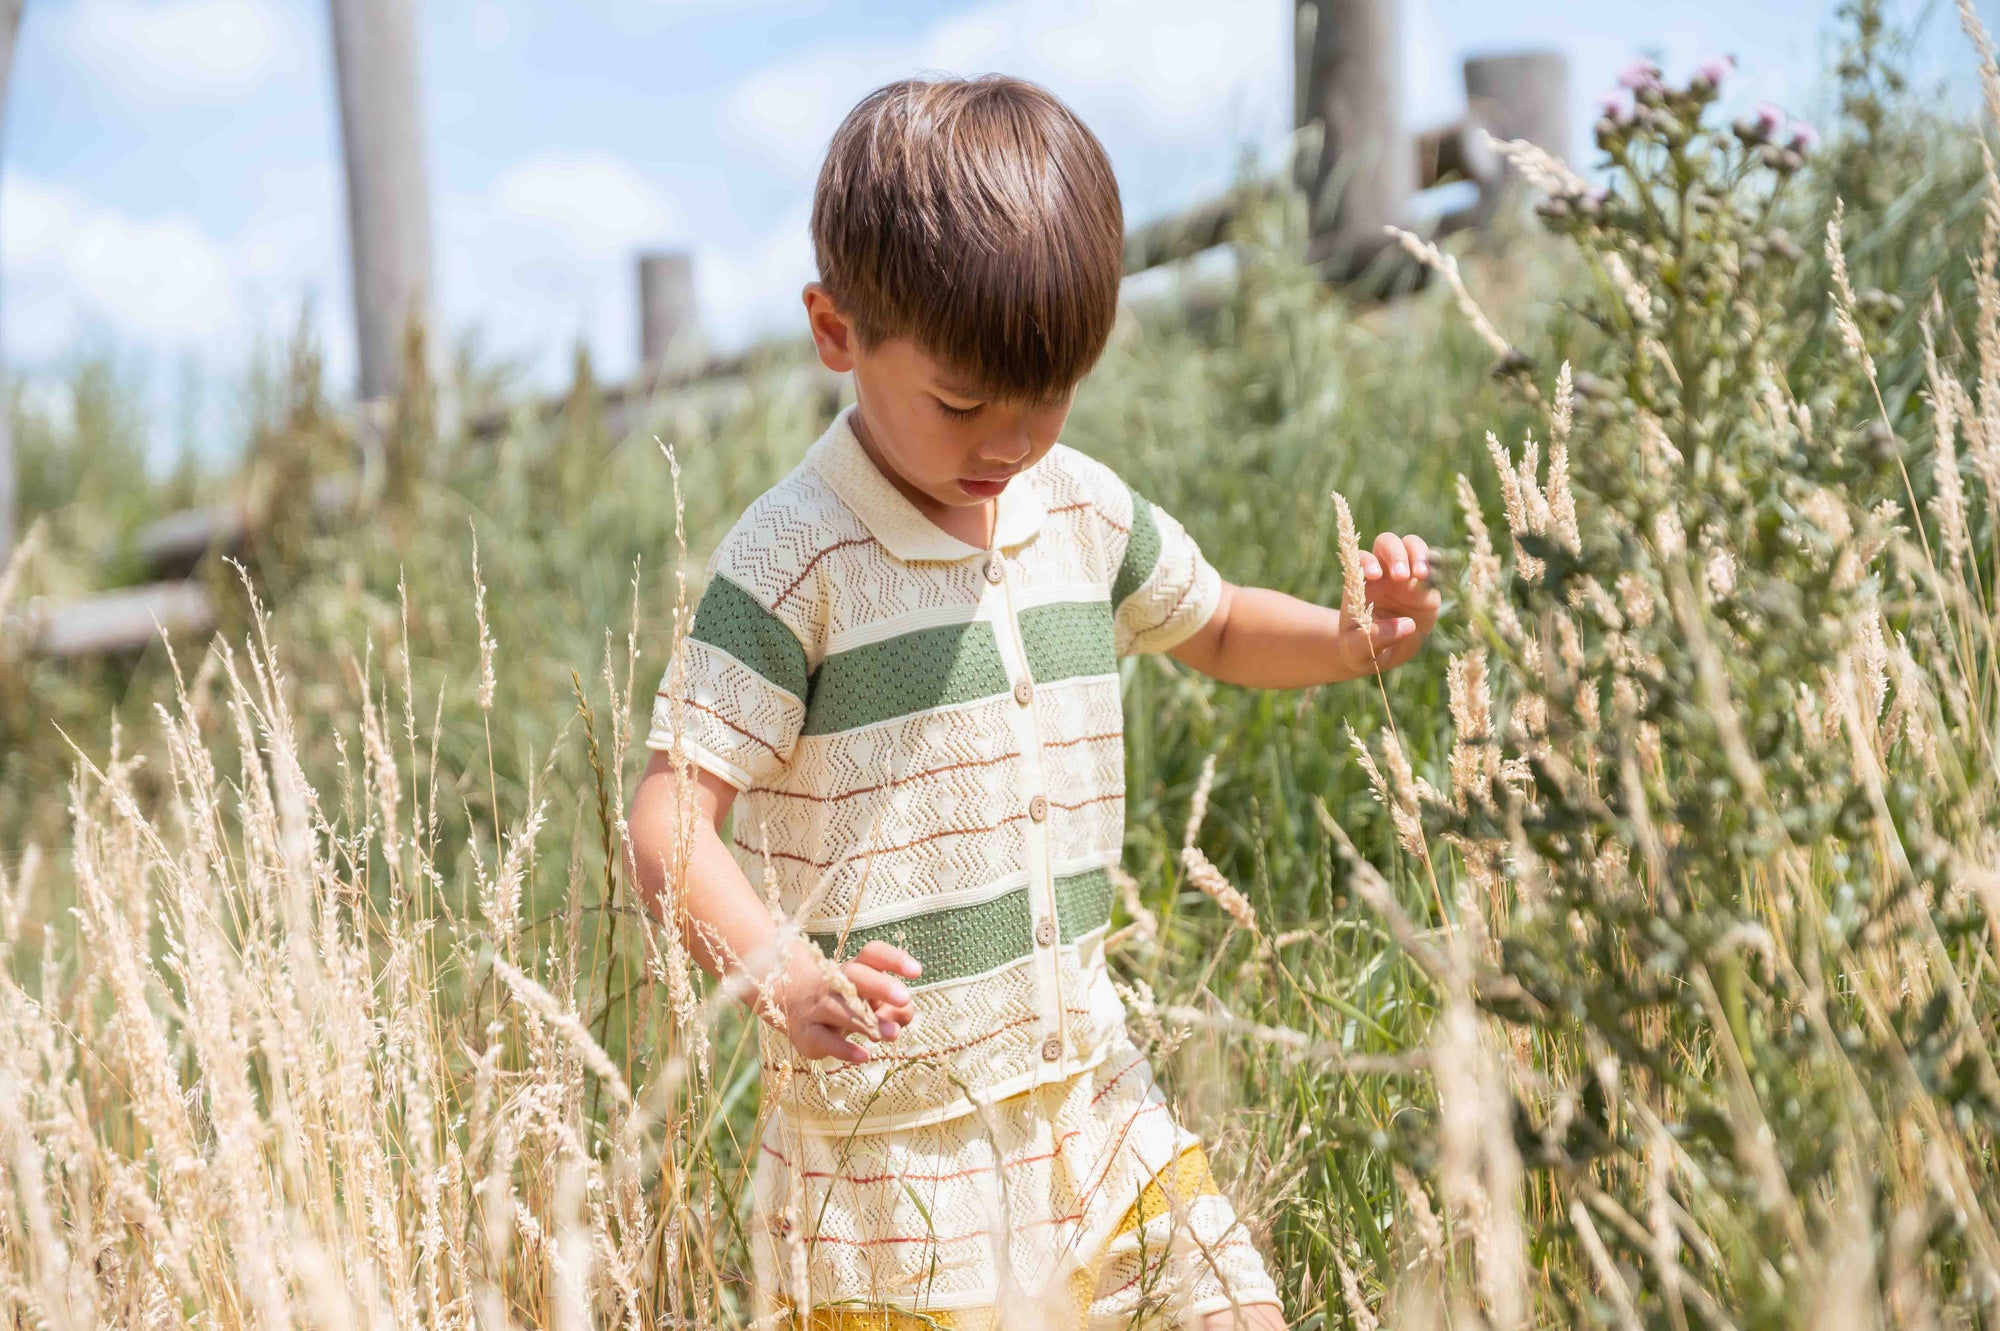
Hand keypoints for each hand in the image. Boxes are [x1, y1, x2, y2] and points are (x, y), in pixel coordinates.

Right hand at [766, 937, 921, 1064]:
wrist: (794, 1006)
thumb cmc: (848, 1002)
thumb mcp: (873, 1001)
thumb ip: (896, 1007)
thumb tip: (904, 1014)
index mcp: (855, 968)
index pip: (872, 954)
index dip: (894, 959)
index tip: (917, 972)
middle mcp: (834, 982)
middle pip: (855, 976)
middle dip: (880, 986)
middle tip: (905, 998)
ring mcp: (817, 1007)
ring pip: (839, 1009)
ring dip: (867, 1021)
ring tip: (893, 1033)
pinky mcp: (807, 1034)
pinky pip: (824, 1040)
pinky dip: (843, 1049)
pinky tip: (863, 1056)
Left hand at [1335, 532, 1440, 676]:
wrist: (1377, 656)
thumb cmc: (1359, 649)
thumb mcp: (1358, 649)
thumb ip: (1377, 636)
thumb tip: (1408, 625)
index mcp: (1361, 582)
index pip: (1363, 559)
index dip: (1368, 561)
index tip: (1374, 576)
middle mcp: (1384, 573)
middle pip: (1389, 543)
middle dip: (1396, 553)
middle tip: (1401, 576)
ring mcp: (1407, 578)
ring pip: (1414, 547)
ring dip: (1419, 554)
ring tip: (1422, 575)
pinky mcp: (1427, 590)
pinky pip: (1435, 569)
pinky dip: (1438, 567)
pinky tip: (1436, 579)